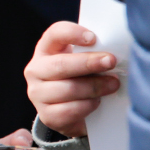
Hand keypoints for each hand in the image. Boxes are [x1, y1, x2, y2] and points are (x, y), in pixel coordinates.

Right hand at [25, 21, 118, 136]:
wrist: (69, 111)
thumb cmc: (80, 78)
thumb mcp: (82, 61)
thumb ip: (92, 52)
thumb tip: (113, 52)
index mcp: (46, 50)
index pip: (54, 34)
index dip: (72, 33)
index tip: (93, 38)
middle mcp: (35, 70)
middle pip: (60, 64)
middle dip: (89, 63)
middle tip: (111, 61)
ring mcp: (37, 94)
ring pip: (68, 89)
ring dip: (95, 87)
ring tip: (113, 84)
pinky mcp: (47, 115)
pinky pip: (70, 110)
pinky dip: (88, 105)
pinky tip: (97, 101)